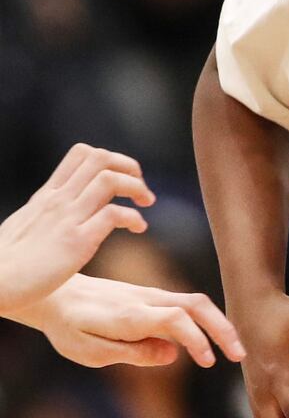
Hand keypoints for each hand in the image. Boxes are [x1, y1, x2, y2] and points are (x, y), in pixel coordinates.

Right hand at [0, 144, 154, 314]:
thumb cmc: (7, 262)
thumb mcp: (27, 225)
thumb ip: (47, 213)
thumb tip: (60, 212)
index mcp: (48, 196)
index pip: (81, 154)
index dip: (111, 159)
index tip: (123, 178)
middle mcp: (58, 200)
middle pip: (100, 158)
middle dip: (130, 167)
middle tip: (140, 190)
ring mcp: (67, 219)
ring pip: (110, 180)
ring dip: (137, 188)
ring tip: (146, 204)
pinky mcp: (77, 242)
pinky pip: (114, 214)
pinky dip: (134, 217)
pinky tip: (138, 229)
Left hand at [11, 274, 245, 368]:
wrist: (53, 293)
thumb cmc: (68, 326)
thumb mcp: (89, 351)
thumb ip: (132, 353)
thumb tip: (173, 356)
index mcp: (129, 315)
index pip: (176, 320)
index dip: (198, 339)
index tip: (208, 362)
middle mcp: (145, 300)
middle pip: (196, 305)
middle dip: (223, 329)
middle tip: (240, 355)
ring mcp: (150, 295)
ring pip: (195, 302)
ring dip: (219, 324)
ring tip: (232, 350)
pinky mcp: (151, 296)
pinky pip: (185, 304)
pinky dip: (204, 321)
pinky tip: (210, 340)